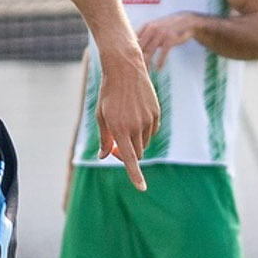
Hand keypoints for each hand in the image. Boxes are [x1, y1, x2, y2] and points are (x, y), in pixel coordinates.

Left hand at [95, 55, 158, 190]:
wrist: (125, 69)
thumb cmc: (108, 94)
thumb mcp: (101, 116)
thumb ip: (104, 139)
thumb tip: (103, 157)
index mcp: (119, 129)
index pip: (129, 159)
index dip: (135, 175)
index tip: (142, 188)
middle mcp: (136, 127)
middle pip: (136, 153)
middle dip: (126, 155)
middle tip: (114, 146)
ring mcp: (148, 120)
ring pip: (144, 143)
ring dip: (135, 141)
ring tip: (124, 123)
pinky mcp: (156, 113)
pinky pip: (151, 131)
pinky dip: (143, 131)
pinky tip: (135, 115)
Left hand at [134, 11, 202, 71]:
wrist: (186, 21)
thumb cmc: (167, 27)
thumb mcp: (155, 27)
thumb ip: (144, 36)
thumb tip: (131, 48)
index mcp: (146, 26)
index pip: (133, 40)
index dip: (129, 51)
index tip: (125, 62)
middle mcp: (152, 29)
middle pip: (140, 47)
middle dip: (136, 59)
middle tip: (132, 70)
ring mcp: (161, 33)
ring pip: (149, 51)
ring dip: (146, 63)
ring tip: (144, 73)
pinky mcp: (170, 39)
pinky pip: (163, 53)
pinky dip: (160, 62)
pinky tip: (157, 69)